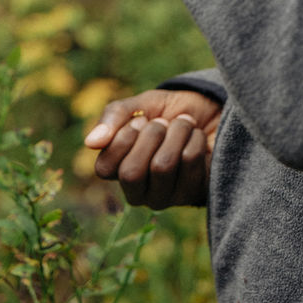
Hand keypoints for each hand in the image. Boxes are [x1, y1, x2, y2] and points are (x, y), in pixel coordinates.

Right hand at [84, 88, 222, 207]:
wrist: (212, 110)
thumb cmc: (171, 111)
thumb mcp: (142, 105)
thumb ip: (115, 117)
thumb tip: (91, 142)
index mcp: (118, 171)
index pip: (104, 168)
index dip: (124, 137)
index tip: (141, 119)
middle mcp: (138, 192)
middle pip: (132, 173)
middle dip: (151, 135)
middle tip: (163, 122)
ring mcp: (165, 197)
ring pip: (162, 166)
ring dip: (177, 132)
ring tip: (184, 124)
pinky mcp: (192, 194)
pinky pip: (189, 162)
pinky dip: (195, 138)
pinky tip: (198, 137)